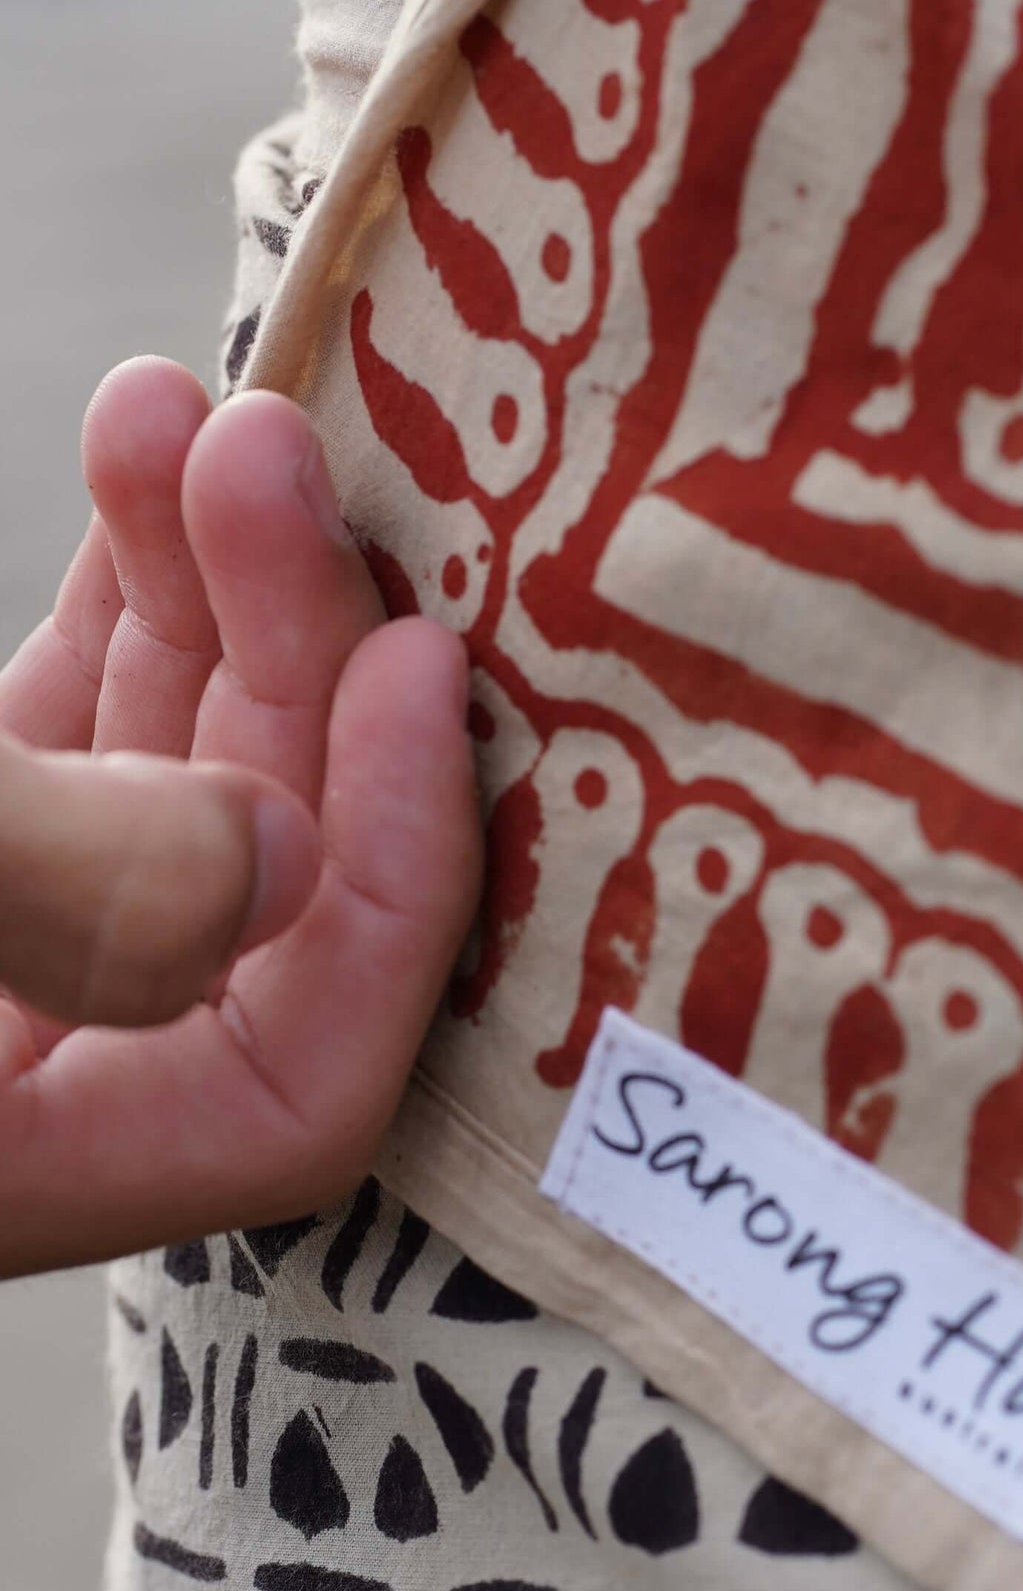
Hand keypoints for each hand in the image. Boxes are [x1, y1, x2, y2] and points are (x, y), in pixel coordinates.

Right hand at [0, 359, 481, 1275]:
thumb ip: (52, 898)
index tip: (416, 668)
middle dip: (283, 647)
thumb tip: (275, 862)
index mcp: (18, 1175)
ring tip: (200, 415)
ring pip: (156, 770)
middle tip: (283, 457)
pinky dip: (112, 606)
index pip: (303, 1081)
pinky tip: (140, 464)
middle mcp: (32, 1080)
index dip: (393, 876)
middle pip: (248, 873)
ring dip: (197, 584)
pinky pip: (69, 736)